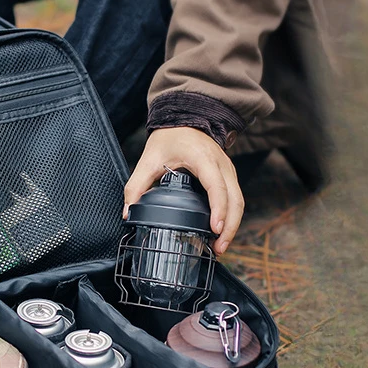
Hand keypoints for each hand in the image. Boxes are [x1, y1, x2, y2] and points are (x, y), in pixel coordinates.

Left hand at [123, 127, 243, 254]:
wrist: (185, 119)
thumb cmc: (170, 137)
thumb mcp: (148, 159)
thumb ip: (136, 186)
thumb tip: (128, 212)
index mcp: (202, 158)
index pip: (216, 187)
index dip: (218, 209)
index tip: (214, 229)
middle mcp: (221, 164)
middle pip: (235, 200)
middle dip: (229, 227)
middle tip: (218, 249)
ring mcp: (228, 170)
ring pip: (239, 202)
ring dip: (232, 226)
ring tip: (219, 247)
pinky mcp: (228, 176)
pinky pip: (236, 199)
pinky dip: (231, 218)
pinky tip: (220, 233)